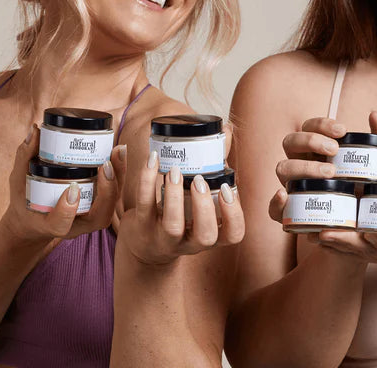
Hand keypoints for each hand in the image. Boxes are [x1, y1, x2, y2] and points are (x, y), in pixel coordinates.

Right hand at [0, 124, 119, 243]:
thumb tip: (36, 130)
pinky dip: (119, 175)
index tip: (71, 189)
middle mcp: (75, 226)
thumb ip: (25, 156)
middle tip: (106, 163)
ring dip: (118, 178)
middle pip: (99, 215)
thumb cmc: (25, 200)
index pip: (60, 224)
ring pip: (111, 205)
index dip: (66, 210)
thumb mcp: (18, 180)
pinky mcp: (98, 209)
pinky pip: (113, 195)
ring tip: (118, 151)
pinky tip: (119, 153)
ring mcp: (89, 219)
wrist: (34, 220)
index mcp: (49, 224)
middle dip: (107, 190)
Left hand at [118, 149, 244, 265]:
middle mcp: (189, 242)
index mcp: (209, 234)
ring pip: (172, 226)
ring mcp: (164, 238)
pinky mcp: (141, 227)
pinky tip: (153, 161)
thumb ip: (214, 166)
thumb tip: (225, 131)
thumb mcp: (199, 200)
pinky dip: (147, 180)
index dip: (234, 214)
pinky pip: (144, 205)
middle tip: (199, 181)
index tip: (226, 189)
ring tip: (176, 171)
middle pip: (205, 236)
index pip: (233, 234)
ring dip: (175, 195)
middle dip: (204, 207)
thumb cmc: (179, 216)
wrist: (143, 245)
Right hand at [264, 112, 376, 262]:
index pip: (308, 127)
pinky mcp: (290, 214)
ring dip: (302, 167)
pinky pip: (273, 209)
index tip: (342, 130)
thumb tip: (375, 114)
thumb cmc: (367, 190)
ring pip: (282, 168)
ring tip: (329, 174)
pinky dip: (275, 201)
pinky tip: (284, 196)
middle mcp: (299, 164)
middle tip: (334, 151)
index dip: (321, 124)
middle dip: (310, 141)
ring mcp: (292, 187)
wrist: (366, 228)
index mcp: (315, 150)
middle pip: (290, 142)